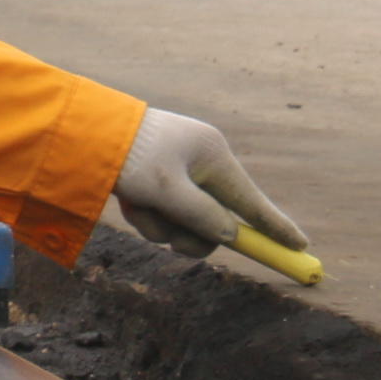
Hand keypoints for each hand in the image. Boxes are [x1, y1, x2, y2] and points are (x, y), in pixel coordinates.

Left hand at [107, 108, 305, 258]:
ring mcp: (177, 169)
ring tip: (137, 206)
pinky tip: (126, 201)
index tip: (301, 248)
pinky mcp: (155, 177)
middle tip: (174, 240)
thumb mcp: (169, 192)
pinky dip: (146, 214)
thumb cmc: (127, 156)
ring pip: (185, 221)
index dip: (276, 227)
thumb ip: (205, 218)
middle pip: (215, 220)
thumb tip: (230, 237)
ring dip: (161, 225)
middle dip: (190, 233)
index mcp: (212, 154)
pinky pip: (163, 212)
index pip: (253, 201)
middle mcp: (200, 160)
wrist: (78, 131)